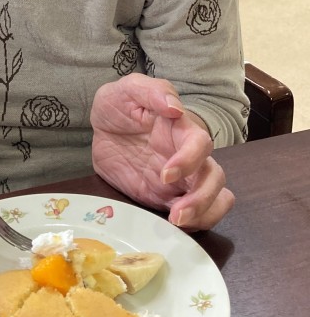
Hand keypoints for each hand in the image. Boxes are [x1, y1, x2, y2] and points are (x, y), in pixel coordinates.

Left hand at [90, 73, 233, 230]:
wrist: (102, 129)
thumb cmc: (119, 104)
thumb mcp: (127, 89)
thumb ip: (152, 92)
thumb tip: (175, 108)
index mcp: (180, 129)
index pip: (201, 144)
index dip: (190, 161)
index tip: (166, 174)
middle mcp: (187, 156)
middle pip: (216, 177)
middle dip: (203, 198)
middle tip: (177, 214)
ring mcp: (180, 180)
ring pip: (215, 199)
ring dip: (204, 214)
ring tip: (177, 222)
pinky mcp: (167, 198)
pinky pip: (194, 215)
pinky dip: (192, 224)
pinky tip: (172, 226)